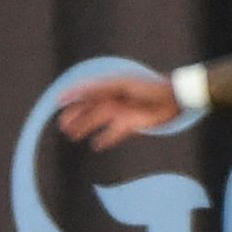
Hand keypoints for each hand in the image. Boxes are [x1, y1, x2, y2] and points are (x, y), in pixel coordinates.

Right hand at [55, 73, 183, 150]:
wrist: (172, 99)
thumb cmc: (148, 87)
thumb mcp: (121, 85)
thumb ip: (100, 89)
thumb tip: (80, 92)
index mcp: (111, 86)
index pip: (88, 91)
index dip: (73, 94)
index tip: (58, 101)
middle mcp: (114, 99)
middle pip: (91, 108)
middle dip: (76, 116)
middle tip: (62, 125)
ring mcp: (122, 112)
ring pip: (99, 121)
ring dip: (86, 128)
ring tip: (72, 135)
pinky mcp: (131, 124)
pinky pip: (114, 133)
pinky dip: (106, 139)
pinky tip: (96, 146)